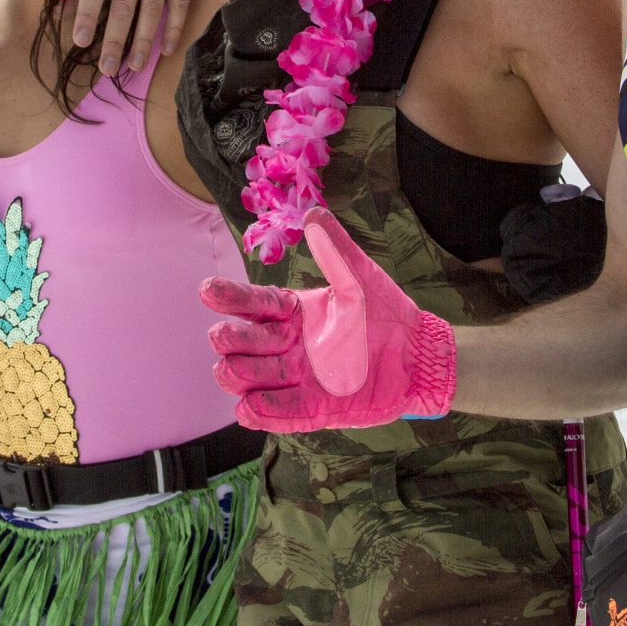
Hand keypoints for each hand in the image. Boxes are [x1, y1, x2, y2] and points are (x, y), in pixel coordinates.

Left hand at [66, 0, 203, 75]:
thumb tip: (61, 13)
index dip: (86, 14)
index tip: (80, 40)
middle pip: (123, 6)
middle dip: (115, 40)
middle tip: (108, 69)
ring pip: (151, 10)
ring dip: (143, 41)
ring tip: (135, 66)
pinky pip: (178, 4)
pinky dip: (172, 28)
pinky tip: (166, 49)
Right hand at [201, 207, 456, 431]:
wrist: (418, 354)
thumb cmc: (386, 311)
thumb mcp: (360, 276)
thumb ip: (335, 249)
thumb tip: (312, 213)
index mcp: (291, 311)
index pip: (252, 303)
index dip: (228, 297)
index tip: (208, 290)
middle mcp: (285, 344)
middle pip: (242, 342)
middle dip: (231, 339)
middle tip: (229, 335)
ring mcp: (296, 377)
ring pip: (250, 378)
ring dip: (238, 375)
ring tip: (233, 371)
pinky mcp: (313, 408)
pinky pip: (278, 413)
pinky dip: (260, 411)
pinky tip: (248, 407)